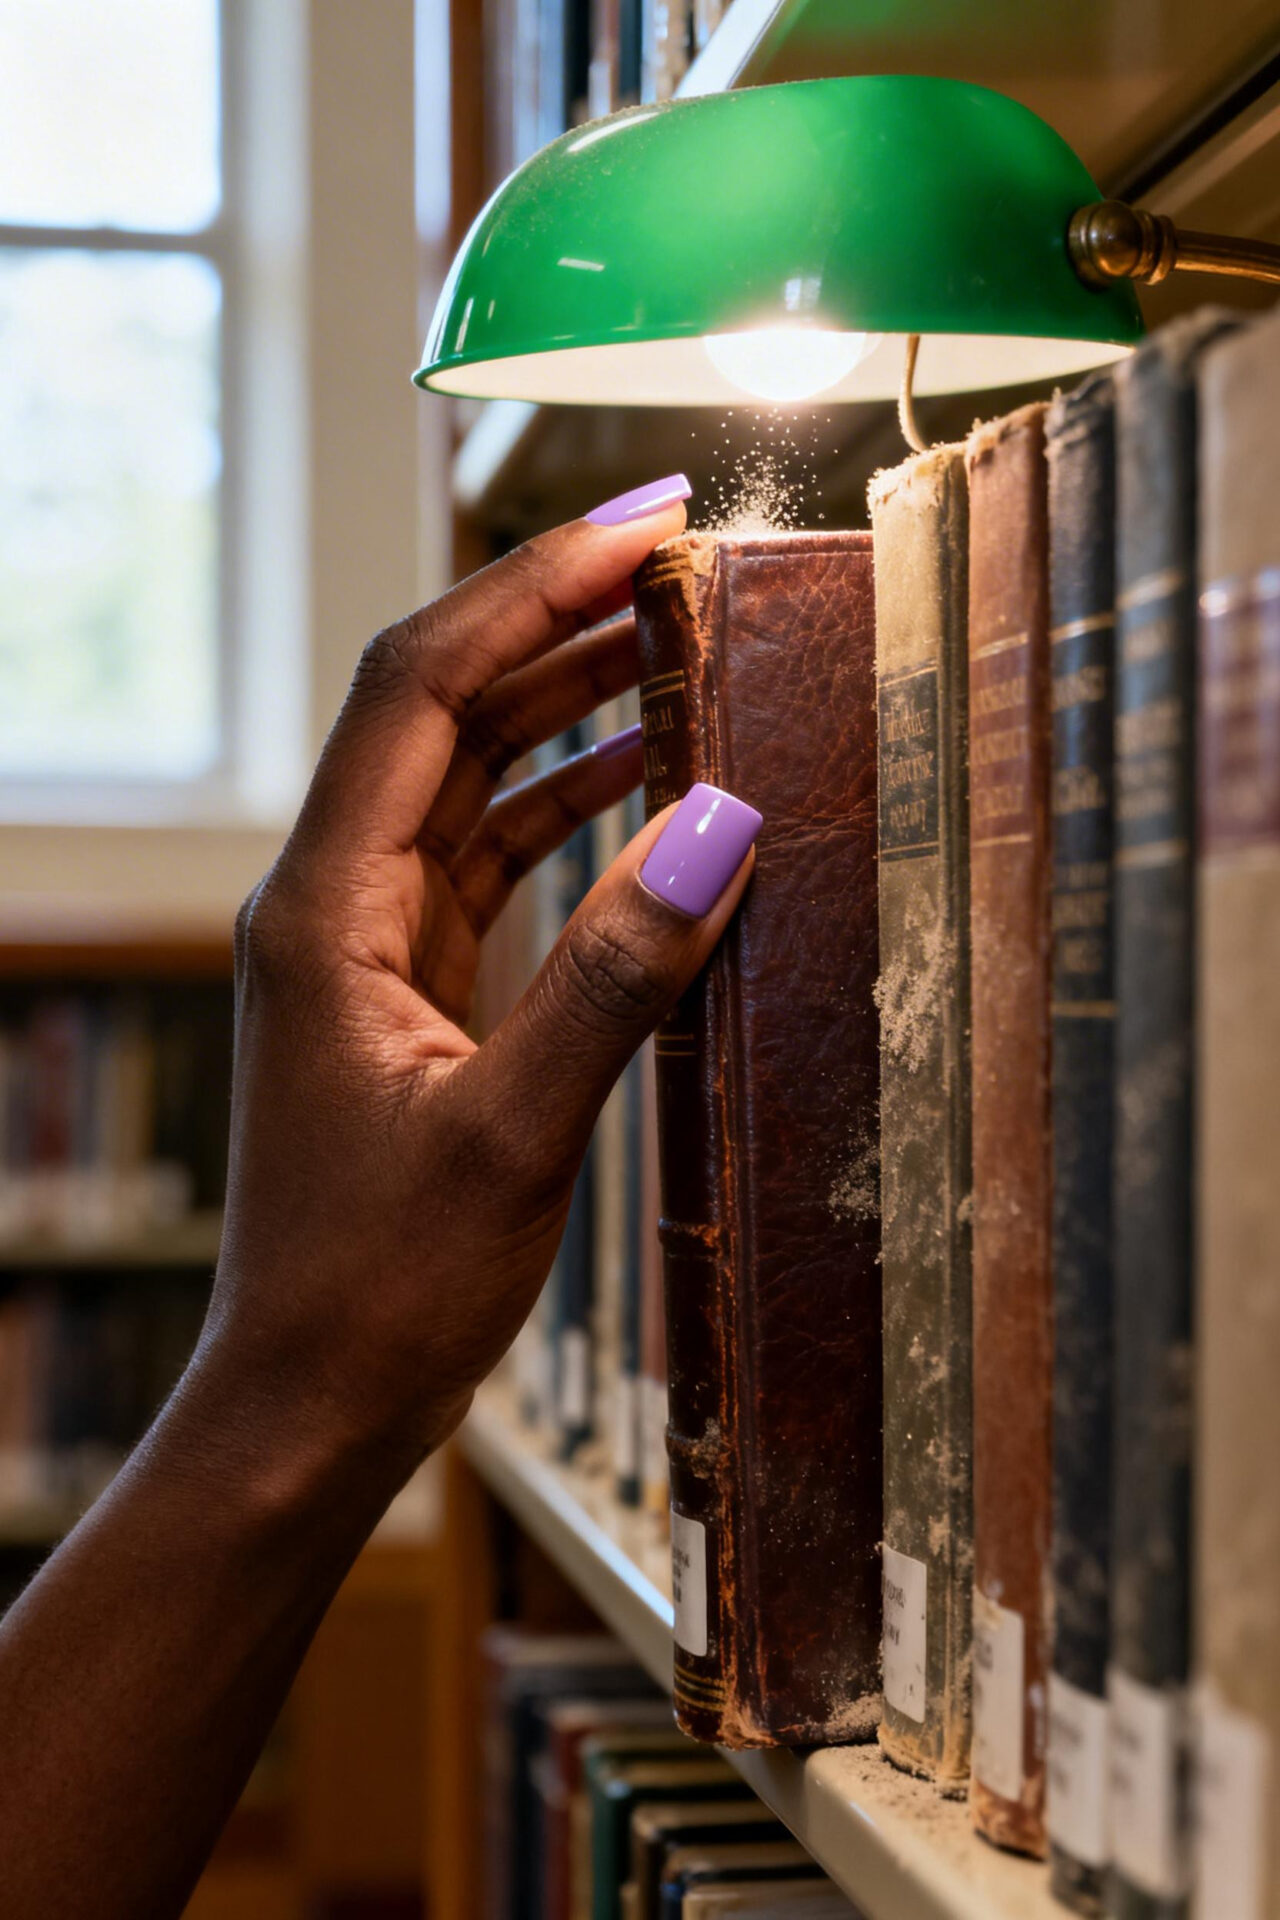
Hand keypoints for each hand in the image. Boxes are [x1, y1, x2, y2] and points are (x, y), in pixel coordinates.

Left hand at [205, 500, 758, 1482]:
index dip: (529, 590)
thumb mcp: (513, 1131)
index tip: (639, 529)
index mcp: (321, 909)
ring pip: (468, 777)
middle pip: (442, 709)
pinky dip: (565, 809)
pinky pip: (489, 859)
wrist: (311, 1397)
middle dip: (553, 621)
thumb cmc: (378, 1286)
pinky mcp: (406, 987)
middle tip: (676, 561)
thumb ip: (616, 975)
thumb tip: (722, 824)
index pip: (424, 689)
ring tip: (675, 648)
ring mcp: (365, 942)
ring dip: (563, 706)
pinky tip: (642, 788)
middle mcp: (330, 902)